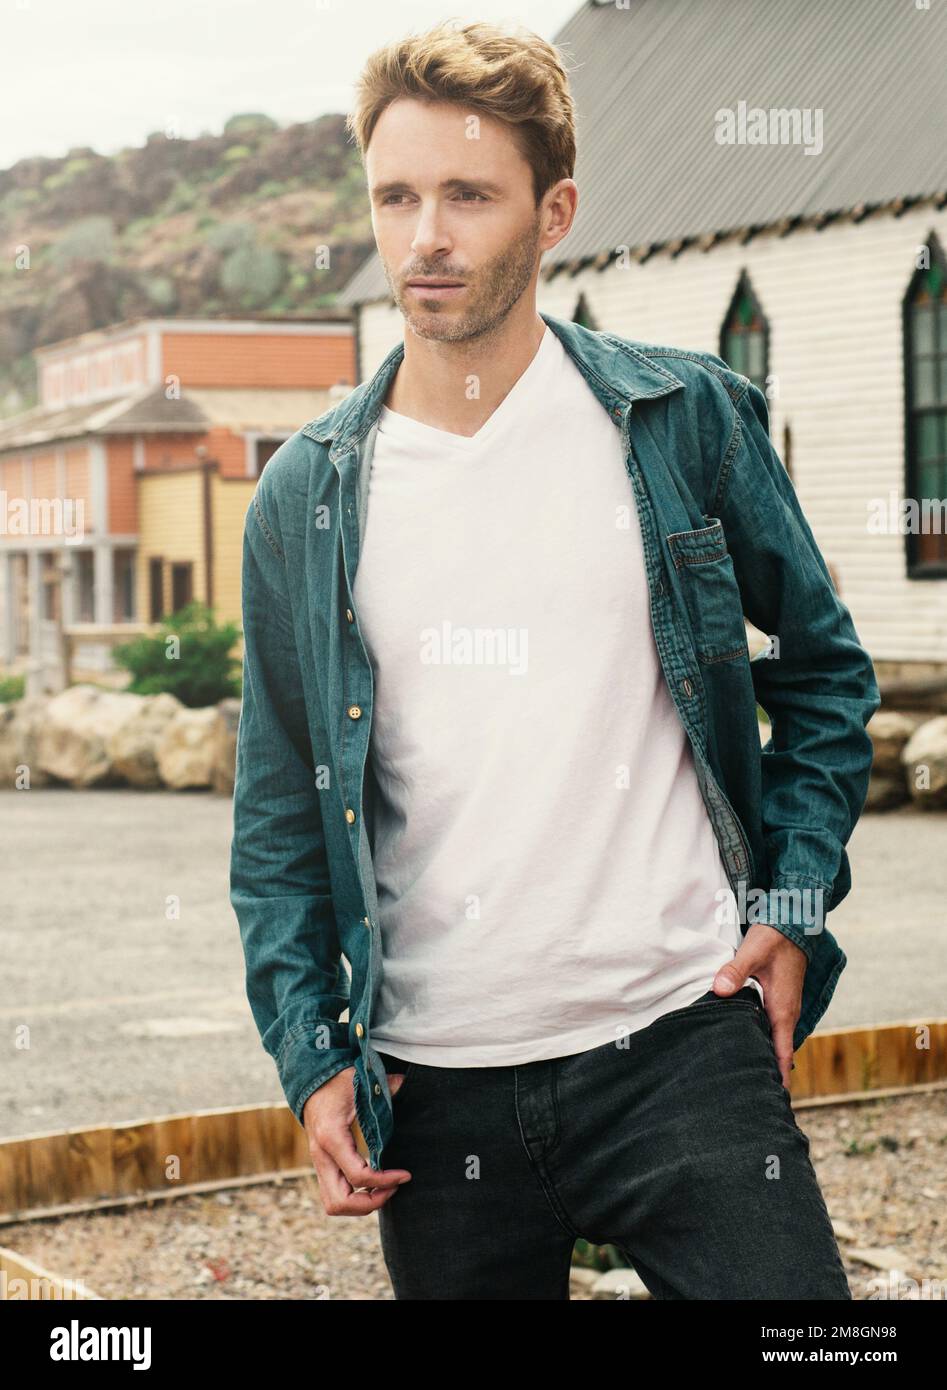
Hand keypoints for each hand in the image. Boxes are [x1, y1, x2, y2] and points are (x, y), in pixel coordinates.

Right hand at [302, 1066, 411, 1214]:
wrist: (313, 1082)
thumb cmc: (338, 1082)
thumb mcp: (361, 1081)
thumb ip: (386, 1085)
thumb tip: (406, 1083)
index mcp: (331, 1137)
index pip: (358, 1175)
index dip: (385, 1181)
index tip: (405, 1175)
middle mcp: (321, 1155)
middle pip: (340, 1202)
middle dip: (370, 1203)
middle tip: (394, 1188)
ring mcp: (319, 1164)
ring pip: (333, 1205)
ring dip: (361, 1205)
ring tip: (385, 1190)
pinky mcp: (322, 1166)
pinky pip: (334, 1196)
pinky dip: (353, 1200)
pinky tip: (373, 1185)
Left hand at [711, 924, 807, 1089]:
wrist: (793, 921)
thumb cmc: (774, 938)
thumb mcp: (752, 952)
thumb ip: (735, 971)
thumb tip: (719, 990)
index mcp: (782, 1009)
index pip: (781, 1053)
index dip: (777, 1077)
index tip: (771, 1101)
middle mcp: (786, 1013)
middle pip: (777, 1053)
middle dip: (766, 1073)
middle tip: (747, 1096)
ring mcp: (784, 1007)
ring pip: (774, 1041)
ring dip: (764, 1057)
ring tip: (744, 1078)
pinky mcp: (778, 1000)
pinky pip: (771, 1028)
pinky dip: (762, 1041)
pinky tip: (745, 1045)